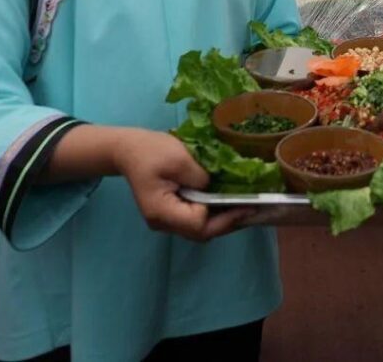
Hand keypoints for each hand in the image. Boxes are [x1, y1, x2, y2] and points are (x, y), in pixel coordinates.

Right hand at [112, 128, 253, 240]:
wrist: (128, 149)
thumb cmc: (151, 151)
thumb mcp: (179, 159)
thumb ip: (199, 177)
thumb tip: (215, 188)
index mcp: (161, 211)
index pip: (198, 224)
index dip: (224, 217)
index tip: (245, 204)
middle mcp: (163, 222)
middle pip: (200, 232)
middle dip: (228, 223)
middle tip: (253, 209)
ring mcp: (166, 220)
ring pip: (199, 229)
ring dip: (223, 220)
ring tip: (246, 207)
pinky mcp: (170, 212)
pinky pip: (195, 219)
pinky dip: (213, 214)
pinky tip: (228, 202)